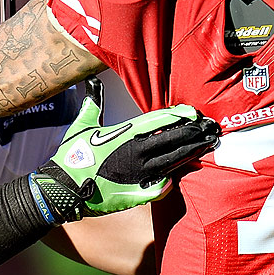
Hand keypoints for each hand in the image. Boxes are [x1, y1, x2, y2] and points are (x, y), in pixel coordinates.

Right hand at [33, 96, 219, 221]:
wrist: (63, 188)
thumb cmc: (71, 156)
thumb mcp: (82, 123)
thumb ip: (93, 102)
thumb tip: (93, 81)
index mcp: (125, 133)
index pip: (159, 120)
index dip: (178, 115)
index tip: (192, 113)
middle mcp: (136, 151)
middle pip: (172, 139)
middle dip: (192, 132)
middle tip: (210, 128)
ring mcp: (139, 173)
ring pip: (173, 160)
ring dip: (191, 152)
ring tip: (206, 144)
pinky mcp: (137, 192)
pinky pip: (162, 185)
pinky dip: (172, 178)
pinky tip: (184, 172)